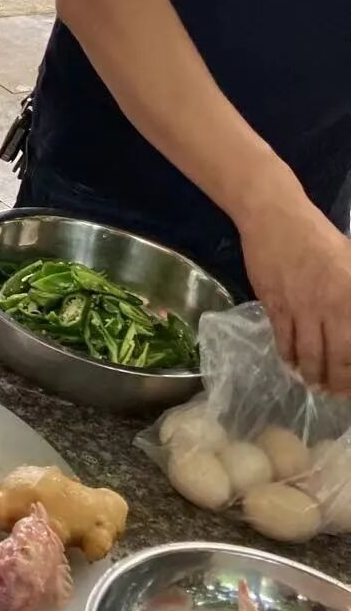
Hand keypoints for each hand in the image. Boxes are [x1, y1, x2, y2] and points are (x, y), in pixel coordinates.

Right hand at [237, 190, 350, 392]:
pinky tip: (291, 363)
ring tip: (315, 384)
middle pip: (336, 357)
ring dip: (311, 374)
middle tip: (336, 393)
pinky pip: (282, 339)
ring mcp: (298, 307)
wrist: (275, 218)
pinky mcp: (273, 305)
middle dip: (337, 382)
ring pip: (307, 354)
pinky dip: (287, 356)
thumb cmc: (319, 237)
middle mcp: (328, 307)